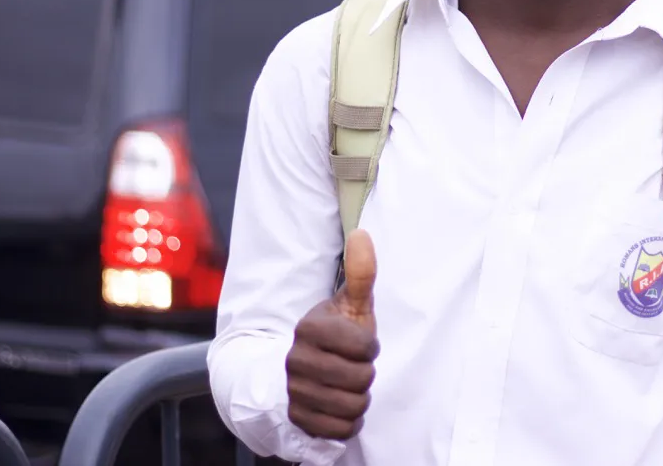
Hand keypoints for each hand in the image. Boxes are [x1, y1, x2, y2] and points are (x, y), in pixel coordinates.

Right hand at [286, 228, 378, 439]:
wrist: (296, 372)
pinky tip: (338, 405)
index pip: (363, 345)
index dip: (369, 345)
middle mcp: (296, 360)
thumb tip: (363, 233)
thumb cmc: (334, 334)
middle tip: (351, 365)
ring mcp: (294, 392)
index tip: (359, 342)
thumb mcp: (349, 304)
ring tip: (345, 384)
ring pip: (353, 405)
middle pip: (361, 378)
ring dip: (357, 397)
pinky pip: (342, 429)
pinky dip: (348, 421)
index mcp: (309, 328)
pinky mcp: (297, 420)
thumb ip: (361, 274)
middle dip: (364, 373)